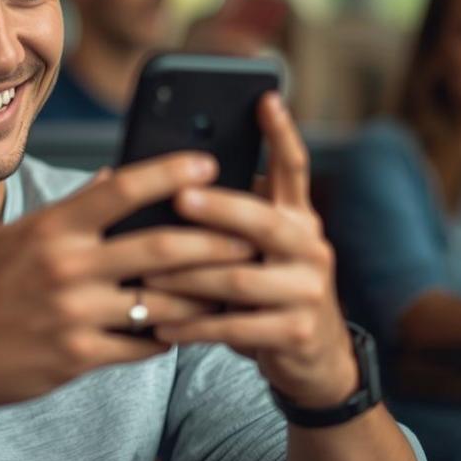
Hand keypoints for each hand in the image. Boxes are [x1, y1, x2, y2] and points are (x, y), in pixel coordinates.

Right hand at [0, 153, 255, 413]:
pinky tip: (191, 329)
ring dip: (205, 295)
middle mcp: (66, 266)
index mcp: (53, 228)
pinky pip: (142, 344)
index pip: (121, 188)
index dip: (170, 172)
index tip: (209, 162)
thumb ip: (72, 211)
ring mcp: (74, 313)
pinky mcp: (78, 356)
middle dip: (215, 241)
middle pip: (161, 246)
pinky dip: (171, 335)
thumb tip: (117, 176)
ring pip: (162, 301)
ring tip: (238, 287)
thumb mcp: (20, 238)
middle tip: (252, 237)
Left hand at [144, 93, 357, 408]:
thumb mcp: (258, 253)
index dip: (281, 132)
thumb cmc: (266, 295)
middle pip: (263, 221)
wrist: (313, 362)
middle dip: (219, 208)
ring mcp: (308, 291)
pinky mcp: (296, 333)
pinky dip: (194, 325)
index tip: (263, 97)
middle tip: (179, 198)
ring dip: (188, 277)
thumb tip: (166, 187)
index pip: (294, 167)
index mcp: (297, 219)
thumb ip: (233, 223)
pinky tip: (160, 323)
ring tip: (146, 276)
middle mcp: (310, 247)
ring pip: (240, 279)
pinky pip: (236, 327)